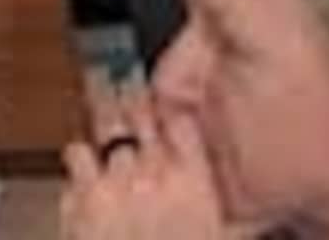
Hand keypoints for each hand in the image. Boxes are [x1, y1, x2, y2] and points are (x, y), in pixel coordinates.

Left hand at [62, 76, 226, 239]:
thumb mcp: (221, 236)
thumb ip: (231, 214)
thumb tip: (251, 206)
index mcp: (195, 184)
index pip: (181, 117)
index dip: (169, 105)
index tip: (162, 104)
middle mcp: (157, 173)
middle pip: (142, 112)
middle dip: (133, 106)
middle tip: (129, 102)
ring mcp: (117, 180)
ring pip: (108, 126)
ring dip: (108, 132)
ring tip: (107, 134)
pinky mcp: (83, 194)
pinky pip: (76, 151)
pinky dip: (79, 160)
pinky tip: (84, 173)